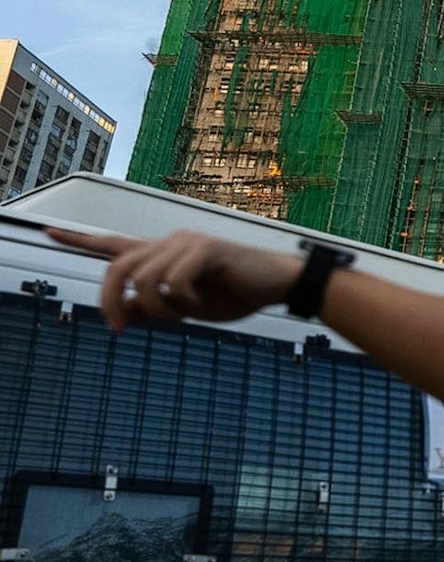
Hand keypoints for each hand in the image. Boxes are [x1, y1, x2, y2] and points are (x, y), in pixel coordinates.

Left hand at [47, 229, 301, 330]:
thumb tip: (120, 314)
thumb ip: (151, 308)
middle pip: (117, 268)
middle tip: (116, 329)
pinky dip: (183, 303)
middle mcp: (169, 242)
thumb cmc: (234, 294)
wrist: (277, 285)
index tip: (47, 231)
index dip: (78, 240)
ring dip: (158, 309)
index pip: (112, 244)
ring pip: (145, 280)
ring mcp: (187, 242)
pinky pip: (174, 282)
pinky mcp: (205, 248)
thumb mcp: (186, 309)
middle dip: (109, 301)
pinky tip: (200, 306)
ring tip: (182, 317)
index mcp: (163, 254)